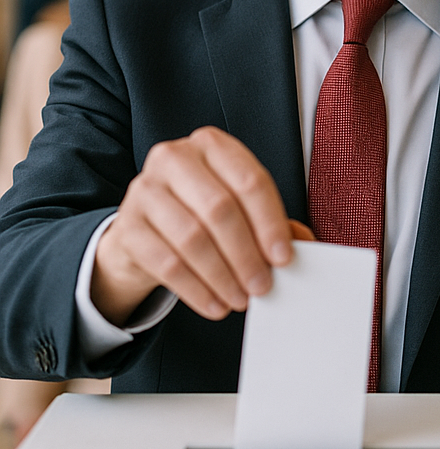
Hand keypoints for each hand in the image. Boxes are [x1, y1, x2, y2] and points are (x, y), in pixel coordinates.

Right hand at [92, 127, 296, 326]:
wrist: (146, 228)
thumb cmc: (201, 211)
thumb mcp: (238, 206)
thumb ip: (271, 221)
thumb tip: (303, 242)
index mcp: (212, 144)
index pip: (250, 181)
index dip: (270, 223)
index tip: (283, 256)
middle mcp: (175, 158)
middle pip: (220, 209)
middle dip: (246, 254)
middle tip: (262, 284)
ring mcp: (145, 190)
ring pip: (192, 238)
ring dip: (222, 275)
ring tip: (240, 298)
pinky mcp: (127, 226)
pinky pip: (166, 263)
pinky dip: (196, 289)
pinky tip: (214, 303)